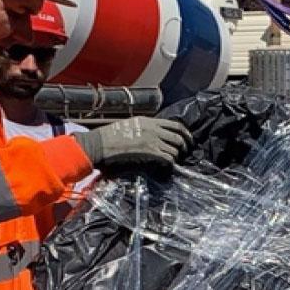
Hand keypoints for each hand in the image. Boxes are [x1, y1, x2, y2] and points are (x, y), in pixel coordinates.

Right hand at [74, 117, 192, 170]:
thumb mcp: (130, 125)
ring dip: (175, 158)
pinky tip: (166, 168)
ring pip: (175, 150)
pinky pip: (169, 159)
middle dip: (184, 147)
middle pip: (179, 137)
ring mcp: (153, 141)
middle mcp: (154, 129)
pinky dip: (170, 165)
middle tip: (183, 154)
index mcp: (149, 121)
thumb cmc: (111, 135)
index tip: (188, 140)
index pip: (176, 125)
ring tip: (171, 162)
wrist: (101, 143)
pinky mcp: (150, 153)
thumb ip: (144, 128)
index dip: (186, 133)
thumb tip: (154, 135)